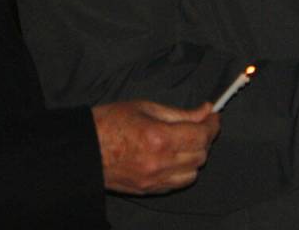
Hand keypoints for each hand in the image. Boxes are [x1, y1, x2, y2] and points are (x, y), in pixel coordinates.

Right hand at [92, 99, 219, 193]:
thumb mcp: (146, 107)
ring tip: (187, 141)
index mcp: (159, 138)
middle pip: (201, 155)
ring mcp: (153, 180)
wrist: (84, 149)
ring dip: (196, 156)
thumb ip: (180, 113)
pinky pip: (177, 184)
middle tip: (200, 124)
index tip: (213, 115)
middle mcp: (159, 163)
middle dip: (205, 138)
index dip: (212, 124)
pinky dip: (182, 171)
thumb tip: (205, 111)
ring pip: (192, 174)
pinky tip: (175, 157)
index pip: (201, 135)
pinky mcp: (147, 190)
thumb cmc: (110, 122)